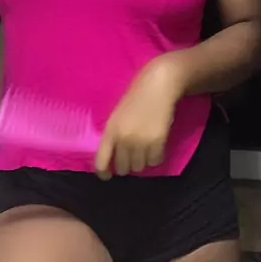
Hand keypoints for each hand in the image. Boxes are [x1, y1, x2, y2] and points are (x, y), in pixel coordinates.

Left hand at [95, 54, 185, 178]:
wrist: (158, 86)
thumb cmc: (137, 98)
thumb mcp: (118, 116)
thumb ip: (114, 136)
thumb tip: (114, 157)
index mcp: (110, 132)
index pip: (101, 162)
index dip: (104, 173)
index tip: (108, 175)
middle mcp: (124, 139)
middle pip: (123, 169)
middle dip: (128, 164)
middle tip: (134, 155)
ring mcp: (141, 142)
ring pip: (140, 167)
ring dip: (143, 161)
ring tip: (146, 148)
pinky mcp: (158, 142)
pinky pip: (156, 161)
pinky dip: (156, 157)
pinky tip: (157, 146)